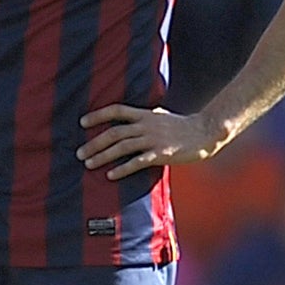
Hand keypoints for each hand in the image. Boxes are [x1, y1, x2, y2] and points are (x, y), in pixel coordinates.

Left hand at [77, 103, 220, 180]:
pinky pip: (137, 161)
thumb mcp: (160, 115)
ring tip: (89, 164)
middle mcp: (146, 125)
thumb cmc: (181, 126)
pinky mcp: (161, 153)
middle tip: (79, 153)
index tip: (82, 123)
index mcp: (145, 114)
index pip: (116, 110)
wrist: (206, 132)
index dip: (98, 115)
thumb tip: (127, 119)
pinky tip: (111, 174)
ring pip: (122, 147)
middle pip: (114, 133)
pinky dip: (122, 168)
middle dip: (94, 143)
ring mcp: (153, 139)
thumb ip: (143, 117)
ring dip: (103, 156)